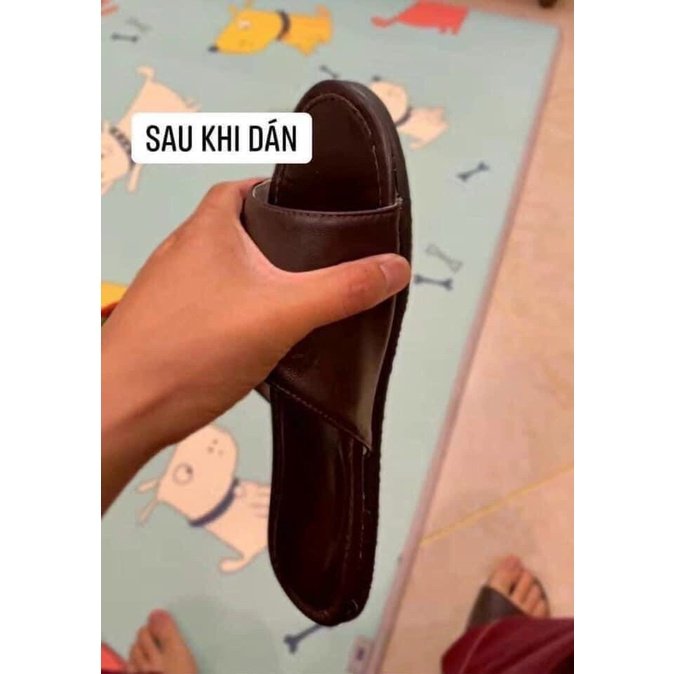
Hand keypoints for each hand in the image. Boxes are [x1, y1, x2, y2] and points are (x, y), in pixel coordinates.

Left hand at [102, 179, 409, 509]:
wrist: (122, 410)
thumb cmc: (188, 351)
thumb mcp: (283, 314)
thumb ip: (341, 289)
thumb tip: (394, 268)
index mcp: (207, 229)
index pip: (244, 188)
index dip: (276, 192)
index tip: (306, 209)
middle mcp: (181, 251)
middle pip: (233, 229)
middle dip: (271, 243)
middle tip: (308, 264)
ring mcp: (168, 290)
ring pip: (219, 271)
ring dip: (251, 281)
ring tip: (288, 304)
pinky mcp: (164, 325)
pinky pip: (207, 305)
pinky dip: (232, 312)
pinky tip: (251, 340)